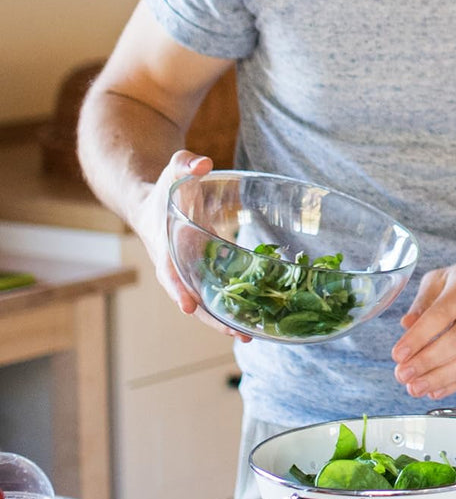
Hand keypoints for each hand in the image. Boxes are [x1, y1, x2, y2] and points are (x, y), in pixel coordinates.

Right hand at [130, 150, 250, 341]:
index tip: (187, 307)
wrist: (153, 201)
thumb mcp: (173, 169)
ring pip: (206, 303)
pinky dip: (234, 305)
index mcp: (166, 245)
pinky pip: (218, 291)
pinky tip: (258, 317)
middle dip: (212, 319)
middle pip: (192, 299)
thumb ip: (185, 164)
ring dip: (226, 320)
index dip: (177, 289)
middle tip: (240, 334)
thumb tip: (203, 163)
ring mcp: (192, 272)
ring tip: (252, 335)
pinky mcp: (205, 271)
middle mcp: (178, 265)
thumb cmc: (164, 186)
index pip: (169, 272)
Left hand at [391, 262, 455, 399]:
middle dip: (425, 363)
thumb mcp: (443, 279)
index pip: (439, 316)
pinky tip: (435, 389)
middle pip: (455, 342)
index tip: (398, 355)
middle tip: (402, 375)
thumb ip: (422, 302)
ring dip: (439, 378)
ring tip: (415, 388)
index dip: (417, 338)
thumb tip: (406, 325)